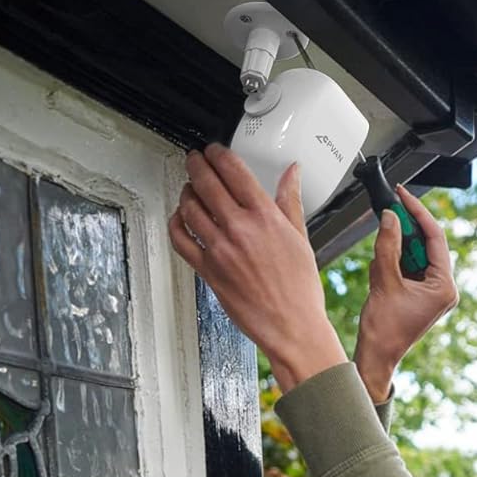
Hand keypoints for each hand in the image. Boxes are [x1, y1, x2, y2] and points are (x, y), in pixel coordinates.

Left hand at [167, 145, 344, 383]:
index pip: (233, 171)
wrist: (292, 326)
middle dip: (196, 165)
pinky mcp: (208, 270)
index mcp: (265, 217)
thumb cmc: (300, 290)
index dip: (219, 154)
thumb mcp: (301, 238)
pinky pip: (180, 239)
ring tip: (188, 187)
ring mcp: (220, 249)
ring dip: (185, 191)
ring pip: (189, 207)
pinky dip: (175, 223)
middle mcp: (240, 229)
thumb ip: (290, 200)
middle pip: (206, 183)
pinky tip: (180, 218)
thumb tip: (291, 174)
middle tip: (195, 160)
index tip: (215, 151)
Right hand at [356, 184, 457, 383]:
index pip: (435, 237)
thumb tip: (390, 218)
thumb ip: (387, 247)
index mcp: (444, 286)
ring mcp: (433, 291)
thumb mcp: (384, 282)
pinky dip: (393, 262)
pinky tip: (381, 274)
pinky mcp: (420, 293)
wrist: (376, 357)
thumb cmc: (384, 331)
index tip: (402, 195)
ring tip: (380, 266)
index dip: (417, 212)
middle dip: (404, 232)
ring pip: (415, 254)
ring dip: (395, 250)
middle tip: (386, 215)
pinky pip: (408, 267)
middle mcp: (443, 288)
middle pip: (426, 244)